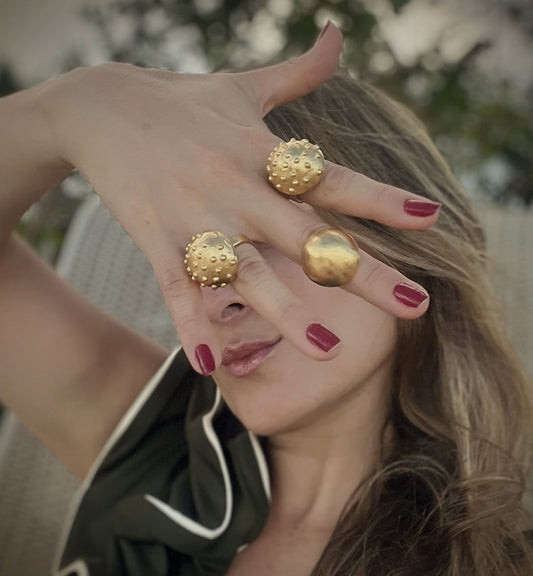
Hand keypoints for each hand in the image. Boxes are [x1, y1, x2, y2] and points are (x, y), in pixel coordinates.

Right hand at [45, 23, 437, 373]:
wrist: (98, 106)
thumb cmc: (179, 100)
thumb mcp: (241, 84)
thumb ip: (297, 72)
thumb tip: (337, 34)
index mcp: (263, 153)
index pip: (333, 180)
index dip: (381, 200)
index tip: (430, 220)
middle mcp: (237, 188)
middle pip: (307, 236)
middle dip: (361, 273)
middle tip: (414, 307)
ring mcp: (196, 217)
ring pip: (250, 272)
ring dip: (287, 313)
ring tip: (328, 352)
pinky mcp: (156, 240)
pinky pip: (177, 289)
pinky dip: (191, 326)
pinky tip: (208, 367)